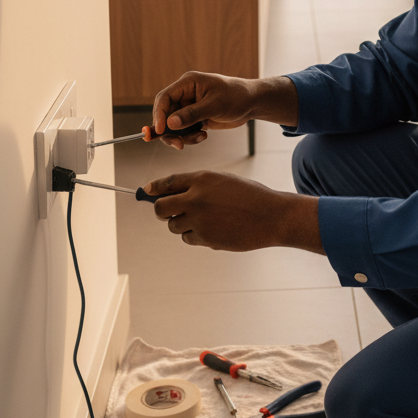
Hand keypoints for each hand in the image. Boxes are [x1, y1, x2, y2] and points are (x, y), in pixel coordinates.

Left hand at [146, 170, 322, 253]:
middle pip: (160, 208)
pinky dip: (195, 236)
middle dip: (161, 210)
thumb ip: (199, 186)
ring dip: (181, 224)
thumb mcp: (224, 181)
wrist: (270, 216)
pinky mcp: (205, 238)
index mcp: (202, 178)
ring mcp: (199, 219)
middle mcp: (196, 198)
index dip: (154, 187)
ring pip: (173, 225)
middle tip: (169, 212)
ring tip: (203, 220)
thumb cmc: (250, 196)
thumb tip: (172, 195)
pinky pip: (188, 238)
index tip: (147, 190)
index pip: (168, 182)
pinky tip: (214, 229)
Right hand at [151, 72, 297, 149]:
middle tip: (179, 145)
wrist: (252, 103)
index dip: (159, 115)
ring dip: (182, 136)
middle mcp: (185, 95)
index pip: (164, 98)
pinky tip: (204, 135)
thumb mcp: (214, 105)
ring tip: (200, 137)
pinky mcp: (196, 118)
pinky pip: (184, 131)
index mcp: (187, 84)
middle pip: (166, 115)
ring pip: (174, 126)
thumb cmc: (236, 97)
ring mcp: (190, 107)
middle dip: (170, 131)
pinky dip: (190, 137)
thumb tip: (169, 123)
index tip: (160, 131)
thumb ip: (191, 114)